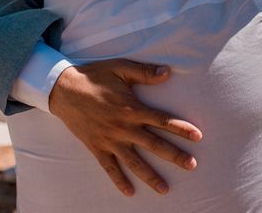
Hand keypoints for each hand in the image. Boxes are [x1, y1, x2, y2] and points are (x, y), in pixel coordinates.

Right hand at [49, 60, 201, 196]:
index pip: (162, 120)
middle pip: (154, 144)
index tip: (198, 136)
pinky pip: (109, 168)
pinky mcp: (97, 147)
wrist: (63, 90)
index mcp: (131, 108)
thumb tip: (168, 72)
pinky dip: (119, 180)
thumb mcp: (119, 68)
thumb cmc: (94, 76)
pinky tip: (130, 192)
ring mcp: (110, 140)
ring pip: (134, 162)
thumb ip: (144, 72)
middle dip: (174, 155)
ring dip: (150, 175)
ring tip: (165, 189)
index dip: (181, 128)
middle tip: (192, 165)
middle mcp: (123, 127)